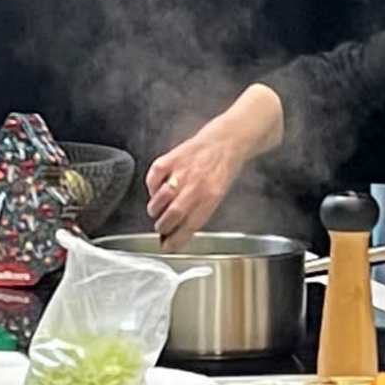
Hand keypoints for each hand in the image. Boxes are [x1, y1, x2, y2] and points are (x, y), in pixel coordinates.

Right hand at [145, 87, 274, 239]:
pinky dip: (151, 185)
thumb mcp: (221, 192)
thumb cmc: (227, 165)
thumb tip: (182, 226)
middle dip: (162, 227)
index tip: (167, 247)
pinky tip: (156, 188)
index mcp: (212, 197)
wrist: (233, 137)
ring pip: (161, 198)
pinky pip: (155, 175)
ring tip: (156, 211)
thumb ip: (202, 208)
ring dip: (155, 209)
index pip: (190, 226)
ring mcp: (184, 170)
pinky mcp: (174, 155)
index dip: (176, 240)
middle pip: (173, 215)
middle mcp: (197, 185)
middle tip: (160, 229)